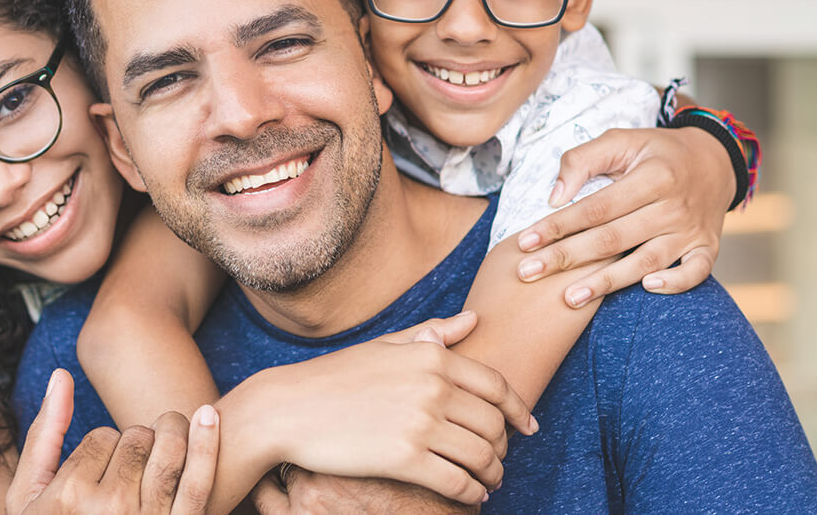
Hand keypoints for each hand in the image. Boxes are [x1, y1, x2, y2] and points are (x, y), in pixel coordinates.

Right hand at [6, 369, 219, 513]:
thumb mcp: (30, 494)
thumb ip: (45, 434)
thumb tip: (60, 375)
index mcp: (70, 498)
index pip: (102, 437)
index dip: (104, 445)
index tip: (101, 468)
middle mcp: (110, 509)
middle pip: (136, 438)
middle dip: (136, 439)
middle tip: (132, 460)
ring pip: (168, 449)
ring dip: (170, 434)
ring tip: (165, 437)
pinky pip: (199, 481)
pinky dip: (207, 445)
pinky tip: (209, 416)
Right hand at [233, 312, 535, 505]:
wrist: (287, 409)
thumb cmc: (334, 377)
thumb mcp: (385, 347)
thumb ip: (432, 335)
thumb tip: (473, 320)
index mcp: (431, 356)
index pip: (496, 386)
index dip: (519, 410)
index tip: (529, 426)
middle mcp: (433, 387)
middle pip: (494, 424)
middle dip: (504, 446)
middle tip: (499, 459)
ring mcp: (420, 423)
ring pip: (482, 455)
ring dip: (493, 474)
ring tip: (489, 481)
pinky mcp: (405, 459)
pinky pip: (458, 481)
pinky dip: (472, 493)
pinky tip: (471, 496)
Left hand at [516, 126, 731, 306]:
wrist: (715, 161)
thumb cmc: (657, 152)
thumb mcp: (623, 140)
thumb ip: (584, 160)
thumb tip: (554, 196)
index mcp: (652, 176)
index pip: (596, 207)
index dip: (558, 225)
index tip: (525, 241)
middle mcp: (673, 206)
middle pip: (612, 239)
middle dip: (566, 258)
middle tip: (528, 273)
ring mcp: (691, 230)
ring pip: (645, 261)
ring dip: (606, 282)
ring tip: (569, 298)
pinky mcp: (706, 248)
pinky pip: (695, 272)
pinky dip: (675, 283)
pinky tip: (645, 289)